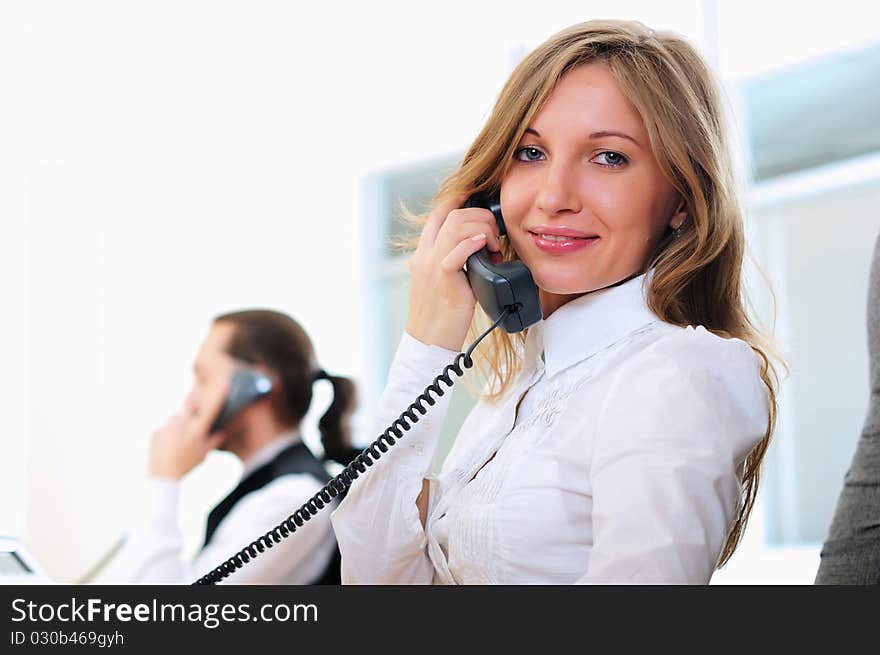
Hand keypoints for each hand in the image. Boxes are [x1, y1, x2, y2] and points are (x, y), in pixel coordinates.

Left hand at [148, 375, 229, 479]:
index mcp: (197, 430)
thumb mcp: (203, 455)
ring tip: (178, 441)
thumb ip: (213, 441)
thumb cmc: (186, 466)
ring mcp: (168, 426)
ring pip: (176, 418)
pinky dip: (167, 433)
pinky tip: (167, 446)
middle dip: (192, 405)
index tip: (224, 384)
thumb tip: (221, 432)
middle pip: (189, 406)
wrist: (162, 477)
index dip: (219, 396)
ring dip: (179, 424)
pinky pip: (164, 427)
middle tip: (194, 410)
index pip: (211, 409)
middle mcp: (182, 424)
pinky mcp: (156, 431)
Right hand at [405, 193, 501, 350]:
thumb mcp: (446, 282)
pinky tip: (486, 245)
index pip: (438, 214)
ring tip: (494, 247)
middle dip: (480, 218)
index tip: (476, 195)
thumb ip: (458, 262)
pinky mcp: (442, 278)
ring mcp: (431, 265)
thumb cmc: (442, 315)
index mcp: (423, 253)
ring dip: (481, 229)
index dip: (457, 199)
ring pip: (455, 227)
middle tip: (495, 238)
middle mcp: (424, 255)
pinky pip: (455, 251)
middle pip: (451, 215)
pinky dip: (473, 242)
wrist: (428, 341)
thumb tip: (484, 249)